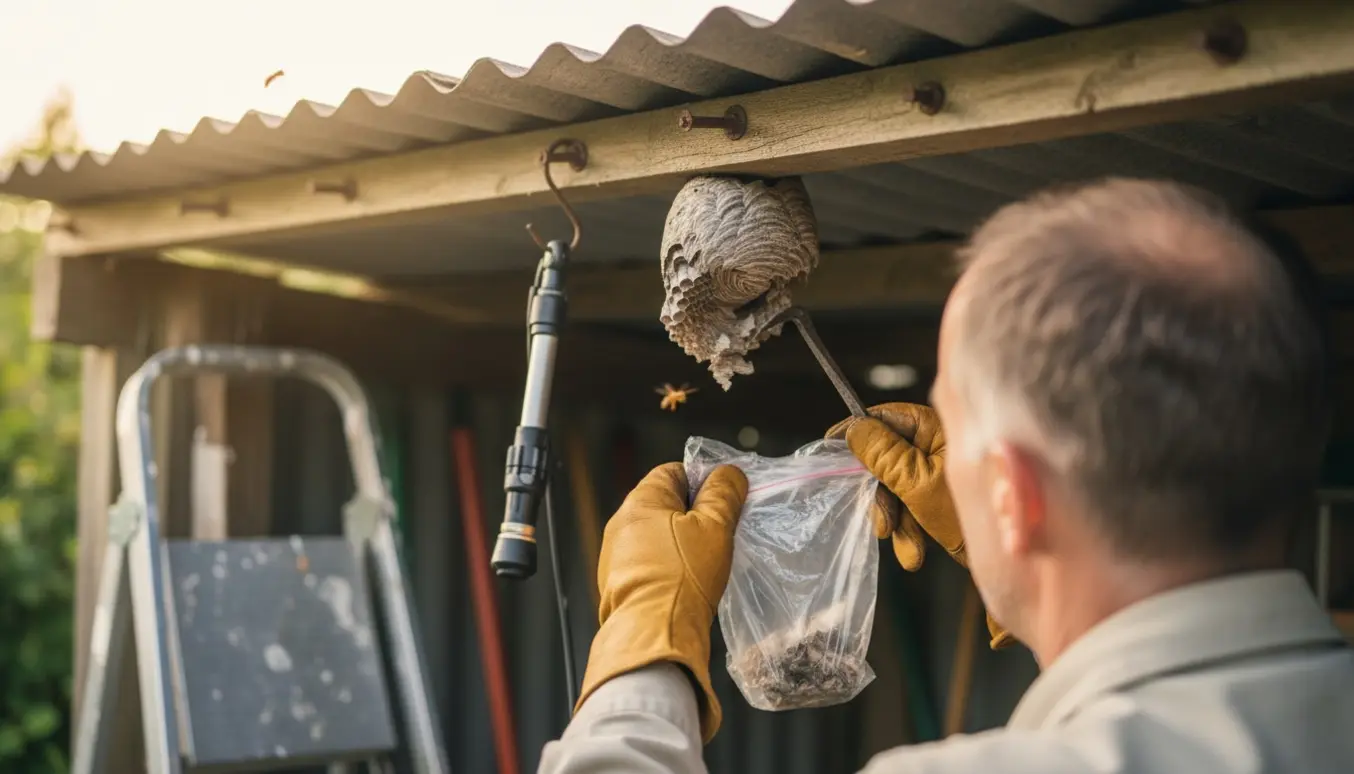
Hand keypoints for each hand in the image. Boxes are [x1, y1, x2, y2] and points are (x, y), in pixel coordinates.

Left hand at [576, 462, 748, 742]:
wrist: (652, 634)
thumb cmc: (682, 576)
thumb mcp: (714, 527)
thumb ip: (723, 495)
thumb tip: (728, 473)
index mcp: (640, 501)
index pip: (673, 472)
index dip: (702, 480)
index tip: (725, 498)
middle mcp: (621, 524)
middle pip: (665, 504)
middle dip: (695, 514)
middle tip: (722, 530)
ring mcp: (617, 555)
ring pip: (657, 536)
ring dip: (683, 542)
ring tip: (708, 559)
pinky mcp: (620, 584)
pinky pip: (650, 563)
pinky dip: (670, 566)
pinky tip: (689, 581)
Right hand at [826, 403, 1013, 649]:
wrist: (1021, 565)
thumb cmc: (973, 516)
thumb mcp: (920, 486)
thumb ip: (884, 456)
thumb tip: (854, 429)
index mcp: (940, 429)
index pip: (888, 418)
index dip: (858, 433)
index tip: (831, 447)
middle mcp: (943, 444)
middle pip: (889, 458)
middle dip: (883, 496)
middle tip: (882, 525)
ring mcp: (947, 472)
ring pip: (900, 487)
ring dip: (898, 521)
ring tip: (909, 552)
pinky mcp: (950, 498)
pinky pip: (916, 505)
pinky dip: (912, 529)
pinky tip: (916, 554)